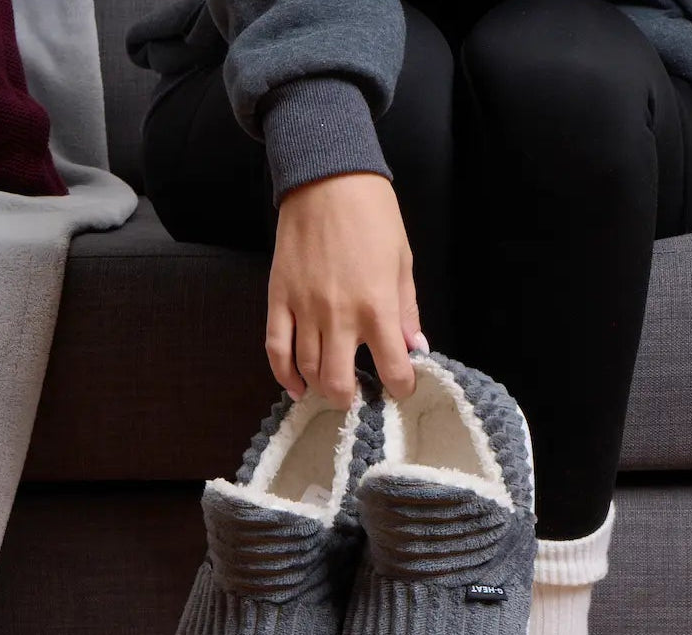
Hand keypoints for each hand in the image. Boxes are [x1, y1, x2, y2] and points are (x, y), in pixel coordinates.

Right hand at [266, 172, 425, 408]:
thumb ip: (407, 310)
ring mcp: (305, 309)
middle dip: (351, 398)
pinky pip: (275, 349)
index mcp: (377, 307)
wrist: (327, 177)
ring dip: (320, 387)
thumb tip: (415, 347)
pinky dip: (284, 374)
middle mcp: (339, 316)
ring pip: (307, 369)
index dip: (401, 387)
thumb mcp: (403, 262)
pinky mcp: (279, 298)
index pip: (393, 369)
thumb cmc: (373, 215)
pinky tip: (296, 386)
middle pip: (338, 383)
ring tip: (331, 387)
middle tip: (358, 395)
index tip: (401, 387)